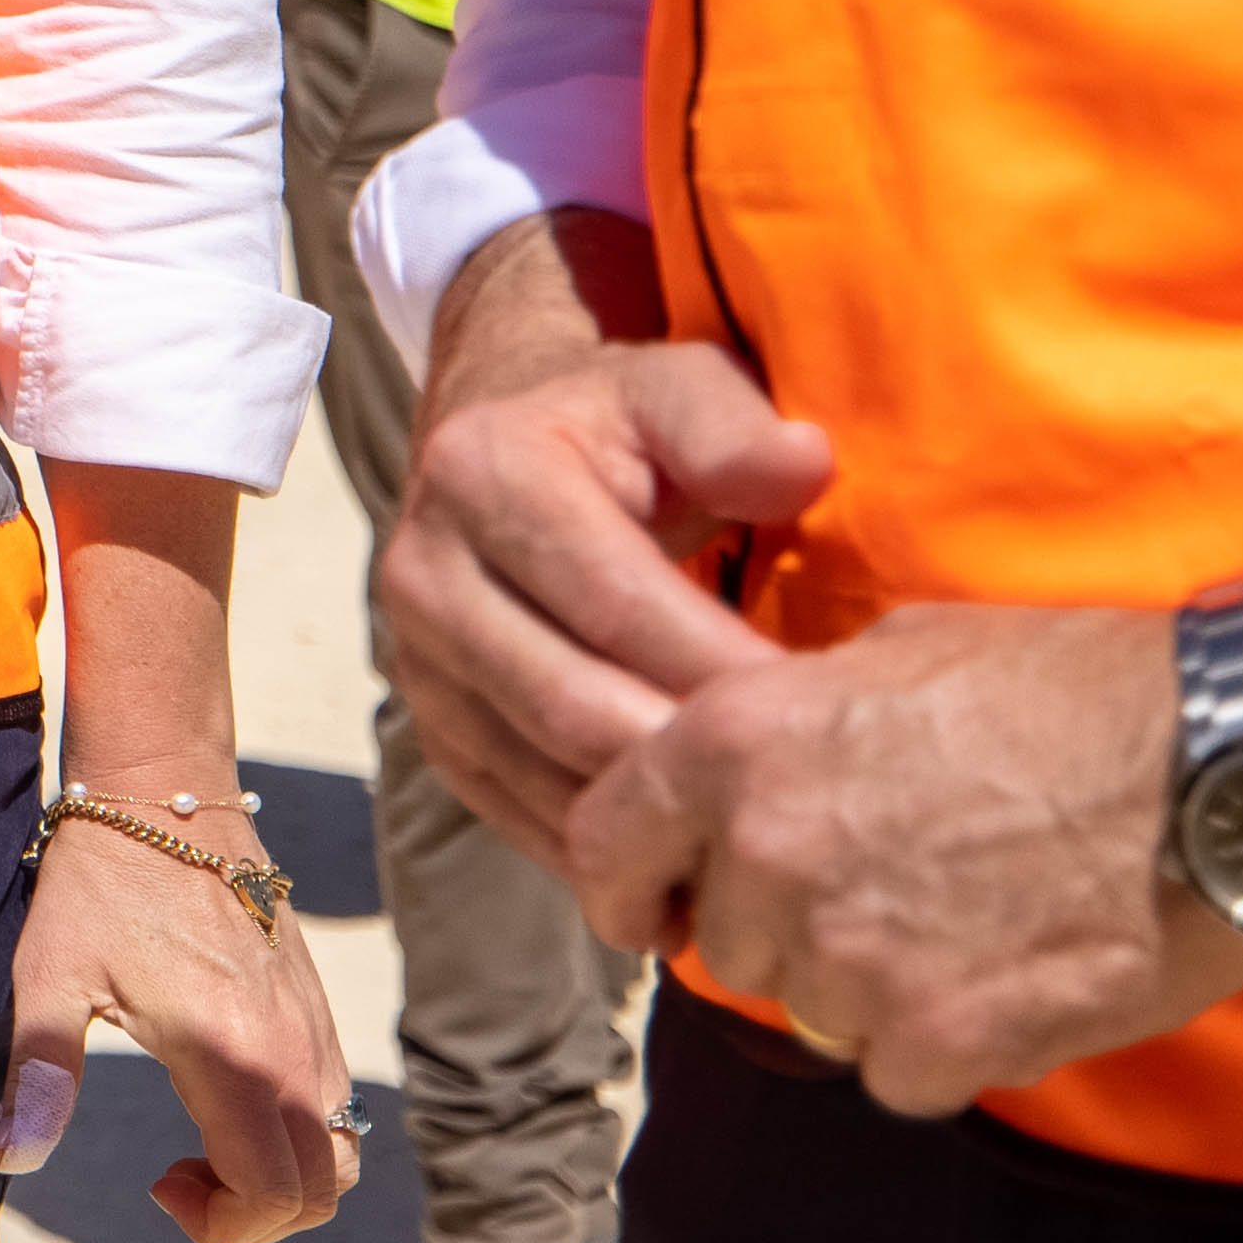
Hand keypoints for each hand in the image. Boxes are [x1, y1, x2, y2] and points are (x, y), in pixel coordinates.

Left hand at [0, 791, 357, 1242]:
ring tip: (203, 1148)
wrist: (165, 792)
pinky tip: (224, 1102)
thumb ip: (37, 1075)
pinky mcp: (318, 1007)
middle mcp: (293, 1050)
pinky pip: (338, 1106)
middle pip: (322, 1191)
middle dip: (253, 1217)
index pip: (272, 1194)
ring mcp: (315, 1028)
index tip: (158, 1185)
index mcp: (232, 1055)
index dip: (220, 1226)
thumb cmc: (98, 882)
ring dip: (283, 1181)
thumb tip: (4, 1156)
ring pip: (341, 1153)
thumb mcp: (48, 976)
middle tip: (178, 1179)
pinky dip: (298, 1138)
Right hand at [377, 214, 837, 864]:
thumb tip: (804, 464)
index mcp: (483, 474)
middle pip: (571, 706)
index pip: (618, 603)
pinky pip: (514, 809)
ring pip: (541, 773)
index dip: (726, 666)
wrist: (495, 447)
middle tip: (801, 791)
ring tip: (756, 832)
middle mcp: (422, 571)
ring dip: (651, 818)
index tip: (829, 708)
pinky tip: (687, 855)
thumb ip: (735, 424)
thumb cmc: (615, 424)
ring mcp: (413, 659)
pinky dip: (602, 845)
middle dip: (695, 759)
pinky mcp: (426, 722)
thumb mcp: (677, 387)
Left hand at [563, 601, 1241, 1115]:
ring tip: (972, 925)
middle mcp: (769, 853)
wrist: (1232, 768)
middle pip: (726, 940)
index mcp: (736, 745)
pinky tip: (1015, 979)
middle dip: (789, 928)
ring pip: (811, 1013)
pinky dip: (946, 1047)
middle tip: (894, 890)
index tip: (653, 905)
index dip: (629, 882)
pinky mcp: (940, 1040)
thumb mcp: (899, 655)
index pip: (606, 843)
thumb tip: (756, 770)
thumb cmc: (1081, 689)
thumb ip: (795, 723)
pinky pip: (895, 1073)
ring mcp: (851, 957)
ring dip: (871, 991)